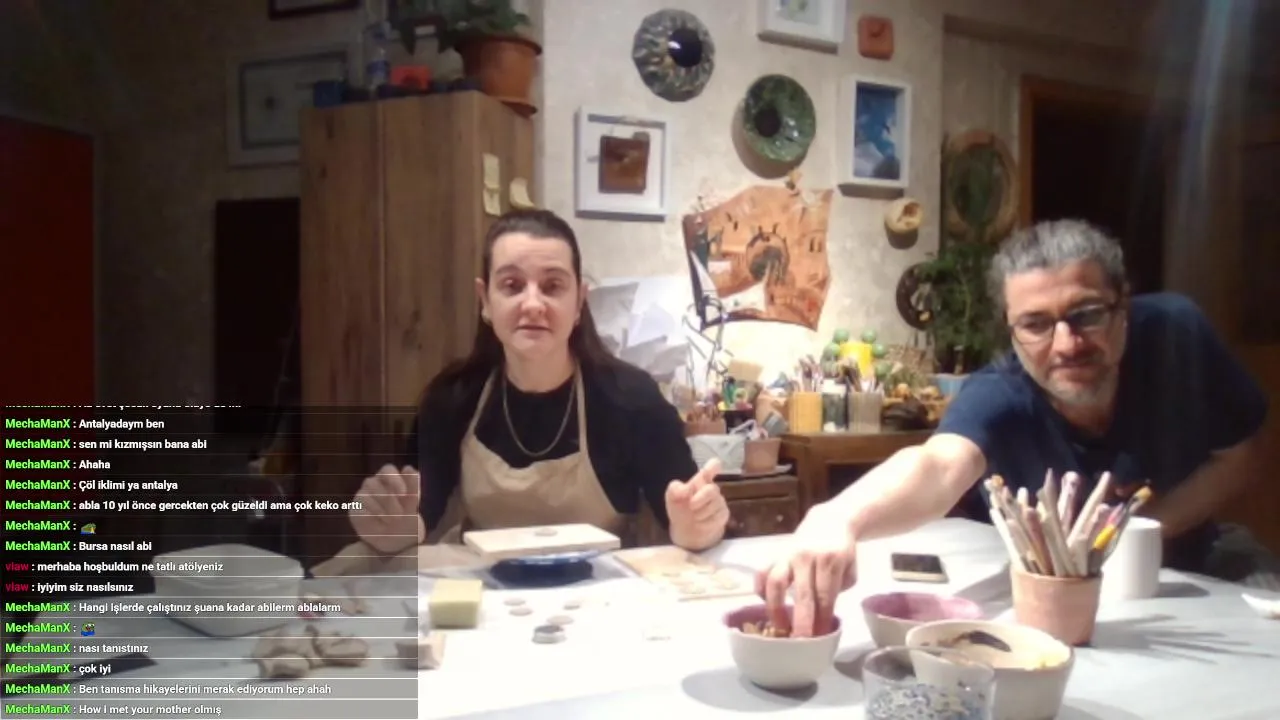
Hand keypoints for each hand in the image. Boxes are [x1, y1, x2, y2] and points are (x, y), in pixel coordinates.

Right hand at [350, 464, 424, 553]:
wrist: (396, 540)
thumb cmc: (405, 517)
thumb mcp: (412, 504)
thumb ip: (412, 486)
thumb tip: (408, 468)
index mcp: (389, 478)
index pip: (387, 470)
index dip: (395, 480)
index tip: (403, 494)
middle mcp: (374, 484)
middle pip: (374, 483)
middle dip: (389, 500)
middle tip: (400, 515)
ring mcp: (362, 495)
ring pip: (365, 495)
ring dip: (381, 508)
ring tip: (392, 520)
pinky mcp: (355, 509)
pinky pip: (359, 507)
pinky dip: (373, 515)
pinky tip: (382, 523)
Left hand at [665, 458, 729, 549]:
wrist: (685, 532)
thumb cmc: (680, 509)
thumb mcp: (672, 498)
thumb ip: (675, 489)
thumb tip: (686, 488)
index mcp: (700, 480)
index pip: (713, 467)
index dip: (714, 466)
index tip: (716, 467)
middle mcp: (712, 489)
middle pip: (712, 489)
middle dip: (701, 498)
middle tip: (691, 505)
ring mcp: (720, 502)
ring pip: (714, 505)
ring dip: (700, 513)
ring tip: (694, 517)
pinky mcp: (723, 515)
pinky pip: (716, 518)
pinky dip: (705, 523)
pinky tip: (700, 524)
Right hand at [756, 505, 856, 637]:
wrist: (828, 522)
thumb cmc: (840, 552)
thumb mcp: (849, 570)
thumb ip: (838, 591)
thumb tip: (823, 617)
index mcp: (830, 561)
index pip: (825, 596)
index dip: (821, 619)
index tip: (818, 638)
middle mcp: (807, 557)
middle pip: (803, 594)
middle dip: (801, 620)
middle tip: (799, 641)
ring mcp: (788, 554)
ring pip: (776, 581)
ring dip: (776, 607)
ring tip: (779, 625)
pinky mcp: (775, 553)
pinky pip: (762, 572)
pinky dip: (761, 589)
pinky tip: (765, 603)